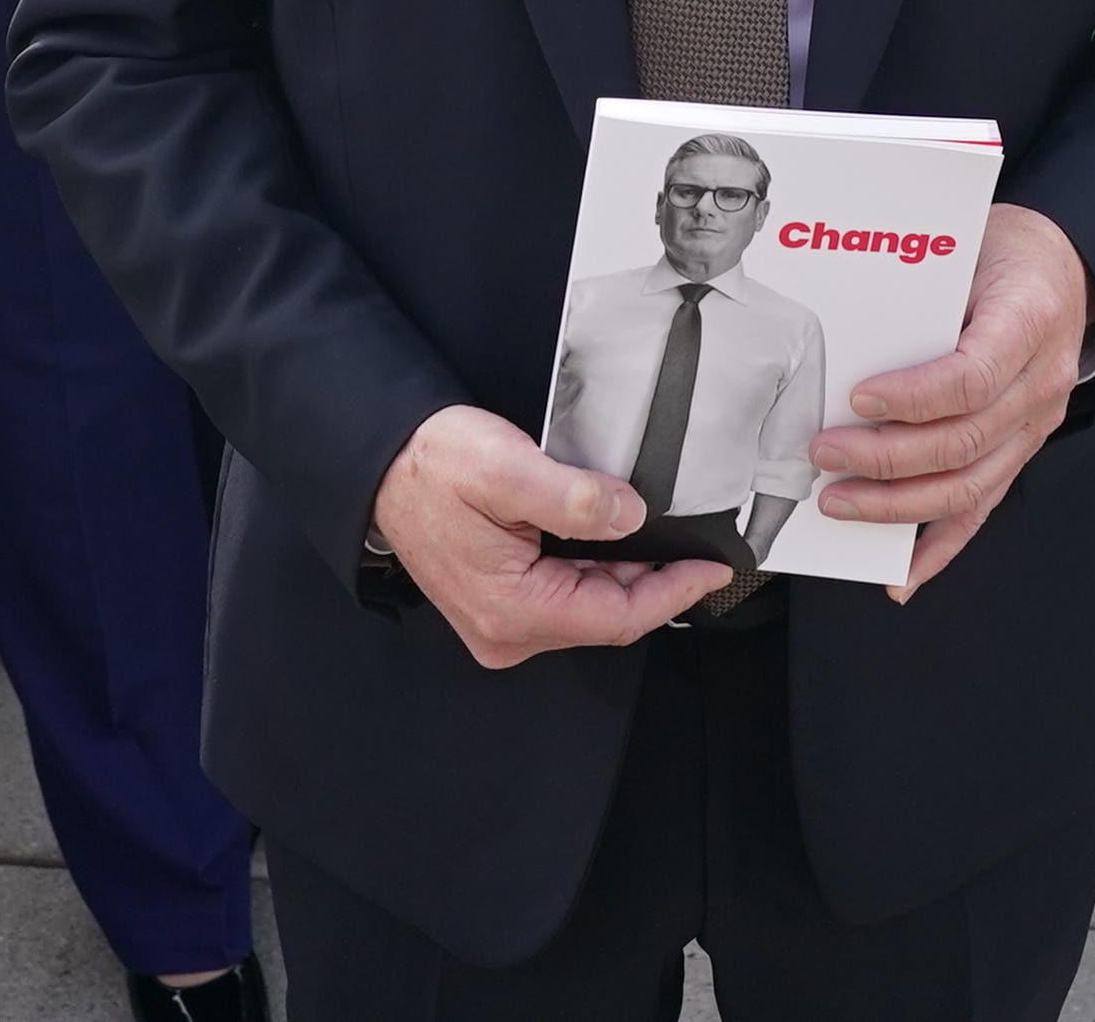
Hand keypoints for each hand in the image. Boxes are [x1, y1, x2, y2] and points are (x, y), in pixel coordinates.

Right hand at [368, 405, 732, 668]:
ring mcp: (501, 622)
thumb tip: (630, 516)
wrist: (382, 464)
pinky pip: (565, 597)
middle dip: (654, 582)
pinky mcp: (499, 604)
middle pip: (607, 617)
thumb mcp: (507, 468)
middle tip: (693, 546)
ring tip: (659, 536)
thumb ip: (574, 499)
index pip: (619, 618)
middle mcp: (507, 631)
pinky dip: (596, 571)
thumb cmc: (431, 466)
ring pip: (588, 607)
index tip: (712, 569)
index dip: (674, 592)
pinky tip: (611, 541)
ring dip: (625, 573)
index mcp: (513, 610)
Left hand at [809, 202, 1094, 600]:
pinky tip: (901, 575)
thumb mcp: (969, 245)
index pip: (973, 377)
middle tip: (824, 452)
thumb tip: (846, 334)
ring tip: (838, 502)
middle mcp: (1041, 382)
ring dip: (898, 504)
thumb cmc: (1004, 252)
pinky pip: (981, 508)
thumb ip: (921, 287)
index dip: (914, 397)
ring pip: (968, 485)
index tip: (859, 399)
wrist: (1063, 267)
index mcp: (1030, 320)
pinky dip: (939, 548)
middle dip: (886, 458)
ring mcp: (1036, 425)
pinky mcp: (1022, 450)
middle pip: (964, 441)